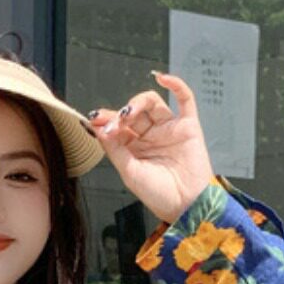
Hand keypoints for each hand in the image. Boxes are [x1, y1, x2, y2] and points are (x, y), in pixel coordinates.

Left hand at [88, 72, 216, 223]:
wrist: (186, 206)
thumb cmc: (159, 195)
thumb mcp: (129, 173)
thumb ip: (114, 150)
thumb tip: (99, 128)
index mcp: (133, 148)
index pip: (118, 125)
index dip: (106, 120)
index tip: (95, 120)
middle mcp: (150, 136)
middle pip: (133, 112)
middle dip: (121, 113)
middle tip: (114, 122)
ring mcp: (169, 129)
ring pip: (152, 103)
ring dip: (139, 101)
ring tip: (130, 112)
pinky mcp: (188, 126)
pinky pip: (184, 100)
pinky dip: (176, 85)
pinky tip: (163, 78)